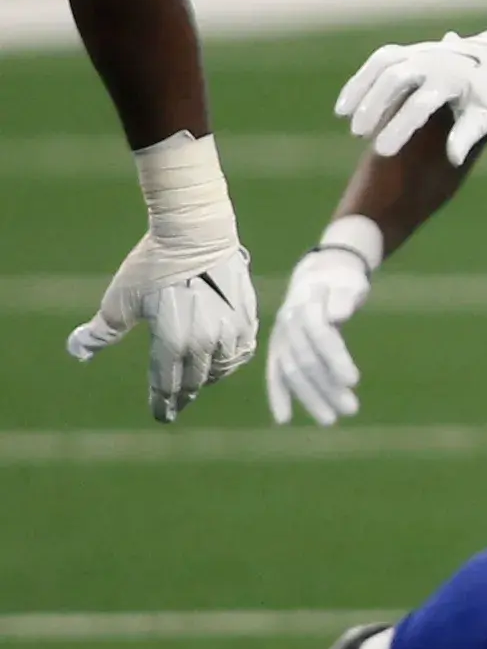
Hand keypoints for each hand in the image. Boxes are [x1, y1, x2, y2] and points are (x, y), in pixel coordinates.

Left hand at [69, 241, 258, 421]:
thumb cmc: (153, 264)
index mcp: (173, 342)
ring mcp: (230, 331)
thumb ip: (101, 331)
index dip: (161, 402)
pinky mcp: (247, 318)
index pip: (166, 384)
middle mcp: (206, 343)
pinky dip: (229, 361)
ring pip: (220, 369)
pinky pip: (241, 352)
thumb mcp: (120, 299)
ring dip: (206, 378)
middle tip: (174, 405)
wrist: (196, 234)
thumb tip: (77, 352)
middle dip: (182, 395)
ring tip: (197, 381)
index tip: (159, 415)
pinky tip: (222, 360)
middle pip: (194, 381)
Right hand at [267, 244, 375, 425]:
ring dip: (309, 397)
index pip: (322, 337)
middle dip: (327, 387)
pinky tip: (284, 419)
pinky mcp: (279, 348)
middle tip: (351, 410)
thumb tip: (338, 315)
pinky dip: (278, 395)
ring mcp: (281, 338)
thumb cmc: (340, 283)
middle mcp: (289, 324)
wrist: (317, 276)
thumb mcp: (348, 284)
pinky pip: (275, 373)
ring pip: (292, 371)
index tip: (354, 381)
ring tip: (330, 420)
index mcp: (307, 307)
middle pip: (307, 360)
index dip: (336, 359)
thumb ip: (344, 298)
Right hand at [339, 29, 486, 163]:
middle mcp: (433, 61)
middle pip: (396, 79)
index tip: (382, 151)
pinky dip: (360, 80)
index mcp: (454, 79)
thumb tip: (454, 159)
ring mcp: (418, 52)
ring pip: (381, 66)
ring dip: (360, 90)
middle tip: (360, 135)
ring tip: (344, 119)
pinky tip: (346, 104)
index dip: (400, 127)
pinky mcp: (408, 51)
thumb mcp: (486, 115)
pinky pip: (378, 62)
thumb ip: (468, 134)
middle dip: (374, 106)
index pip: (421, 104)